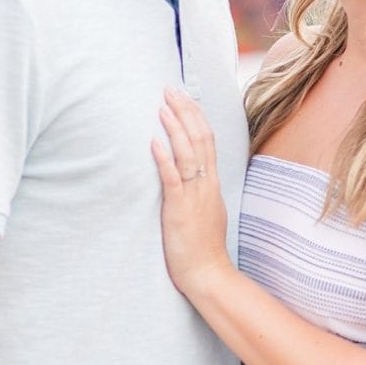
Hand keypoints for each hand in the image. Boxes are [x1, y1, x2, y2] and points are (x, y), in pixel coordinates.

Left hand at [150, 88, 231, 296]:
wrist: (209, 274)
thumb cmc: (203, 247)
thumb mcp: (205, 212)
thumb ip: (198, 191)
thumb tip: (188, 176)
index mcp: (211, 184)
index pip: (207, 140)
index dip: (195, 116)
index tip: (183, 97)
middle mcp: (205, 185)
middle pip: (200, 139)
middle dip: (185, 112)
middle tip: (170, 90)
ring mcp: (194, 197)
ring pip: (189, 154)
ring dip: (175, 128)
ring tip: (163, 106)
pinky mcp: (179, 211)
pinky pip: (173, 180)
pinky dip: (164, 159)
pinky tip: (154, 141)